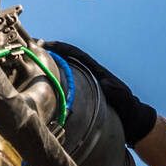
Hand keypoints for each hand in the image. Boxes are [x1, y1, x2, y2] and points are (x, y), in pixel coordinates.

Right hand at [41, 40, 156, 146]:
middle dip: (51, 53)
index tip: (45, 44)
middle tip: (32, 50)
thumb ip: (114, 90)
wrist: (133, 121)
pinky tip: (42, 86)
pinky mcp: (83, 96)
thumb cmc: (128, 108)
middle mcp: (89, 75)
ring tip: (33, 64)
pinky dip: (54, 82)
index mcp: (96, 71)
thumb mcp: (121, 97)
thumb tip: (105, 84)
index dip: (61, 47)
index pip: (76, 54)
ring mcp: (86, 85)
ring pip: (64, 72)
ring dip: (50, 67)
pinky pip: (65, 86)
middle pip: (67, 60)